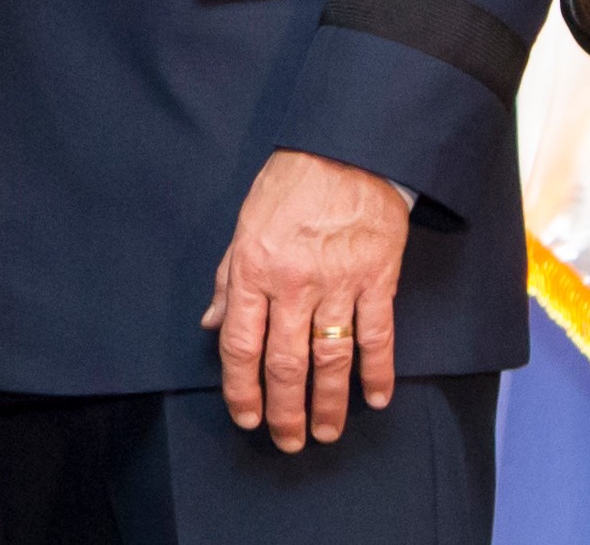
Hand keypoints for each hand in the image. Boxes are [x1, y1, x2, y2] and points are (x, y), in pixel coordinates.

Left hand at [203, 149, 407, 451]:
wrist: (347, 149)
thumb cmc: (290, 184)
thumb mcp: (244, 225)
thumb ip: (228, 279)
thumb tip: (211, 324)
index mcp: (253, 268)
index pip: (240, 343)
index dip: (240, 387)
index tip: (244, 416)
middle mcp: (293, 282)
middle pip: (285, 362)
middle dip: (283, 409)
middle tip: (286, 440)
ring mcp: (338, 283)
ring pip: (330, 359)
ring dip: (328, 403)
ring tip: (326, 432)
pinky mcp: (377, 279)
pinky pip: (377, 336)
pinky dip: (378, 372)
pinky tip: (375, 399)